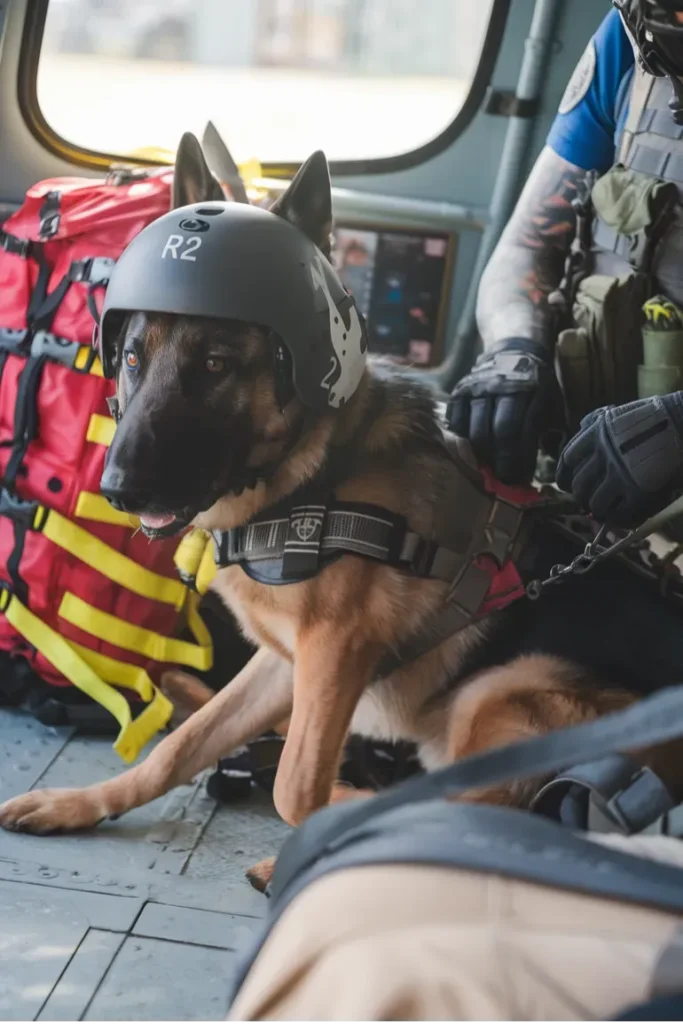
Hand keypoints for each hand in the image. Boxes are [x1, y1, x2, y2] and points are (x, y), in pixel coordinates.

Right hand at [447, 341, 562, 484]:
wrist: (514, 350)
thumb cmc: (537, 386)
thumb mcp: (553, 402)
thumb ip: (555, 430)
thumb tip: (555, 461)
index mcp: (528, 390)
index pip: (516, 431)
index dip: (516, 458)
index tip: (519, 478)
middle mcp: (500, 388)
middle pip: (493, 433)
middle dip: (498, 461)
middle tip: (502, 478)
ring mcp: (476, 388)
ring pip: (473, 430)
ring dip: (480, 455)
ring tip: (487, 468)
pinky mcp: (460, 391)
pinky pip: (456, 422)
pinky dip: (462, 441)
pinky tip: (471, 451)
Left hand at [556, 395, 682, 526]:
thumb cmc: (653, 420)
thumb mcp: (616, 415)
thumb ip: (595, 424)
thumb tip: (580, 429)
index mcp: (595, 435)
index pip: (567, 461)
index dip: (564, 476)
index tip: (567, 484)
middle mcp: (603, 456)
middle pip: (579, 486)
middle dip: (583, 496)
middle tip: (591, 500)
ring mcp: (620, 476)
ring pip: (595, 504)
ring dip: (599, 509)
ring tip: (607, 509)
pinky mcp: (638, 493)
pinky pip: (619, 515)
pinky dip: (619, 519)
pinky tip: (623, 516)